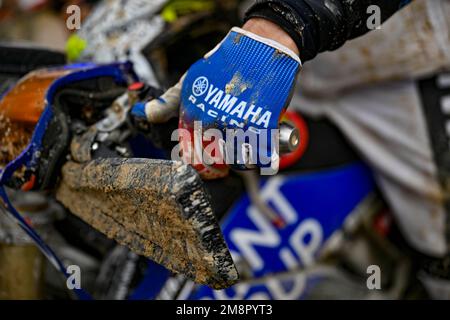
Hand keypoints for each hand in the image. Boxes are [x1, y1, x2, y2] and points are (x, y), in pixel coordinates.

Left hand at [132, 19, 300, 177]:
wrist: (256, 49)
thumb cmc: (221, 65)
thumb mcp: (189, 82)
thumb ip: (167, 103)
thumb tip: (142, 115)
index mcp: (194, 117)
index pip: (192, 157)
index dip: (200, 164)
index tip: (208, 162)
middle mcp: (214, 123)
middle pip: (215, 163)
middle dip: (220, 165)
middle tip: (227, 158)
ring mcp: (239, 126)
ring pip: (238, 162)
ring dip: (242, 161)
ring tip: (244, 150)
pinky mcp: (263, 125)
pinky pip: (262, 155)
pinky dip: (263, 157)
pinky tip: (261, 149)